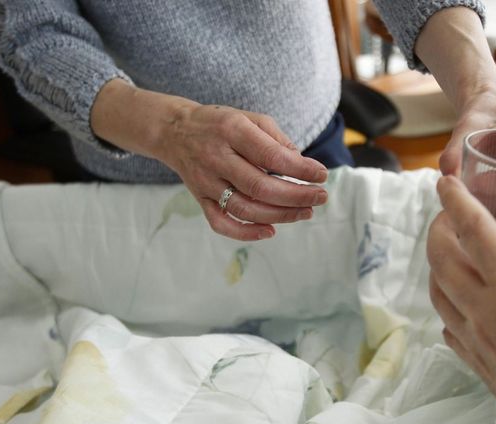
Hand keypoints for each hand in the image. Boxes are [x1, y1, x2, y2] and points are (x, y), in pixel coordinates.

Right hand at [92, 79, 327, 240]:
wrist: (174, 131)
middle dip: (296, 196)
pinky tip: (270, 231)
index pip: (271, 156)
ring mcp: (206, 182)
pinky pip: (221, 223)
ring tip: (305, 212)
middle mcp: (216, 158)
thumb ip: (277, 140)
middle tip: (320, 197)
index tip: (321, 175)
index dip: (300, 169)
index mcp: (232, 131)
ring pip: (245, 208)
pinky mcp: (199, 199)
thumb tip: (304, 166)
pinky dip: (246, 233)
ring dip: (280, 215)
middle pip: (260, 187)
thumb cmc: (221, 124)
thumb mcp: (250, 118)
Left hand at [427, 175, 495, 423]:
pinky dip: (446, 302)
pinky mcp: (477, 365)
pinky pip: (447, 324)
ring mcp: (476, 341)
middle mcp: (487, 313)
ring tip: (452, 249)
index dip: (456, 202)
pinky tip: (462, 300)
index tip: (446, 180)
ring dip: (437, 263)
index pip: (475, 233)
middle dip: (437, 227)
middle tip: (450, 212)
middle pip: (441, 258)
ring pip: (436, 290)